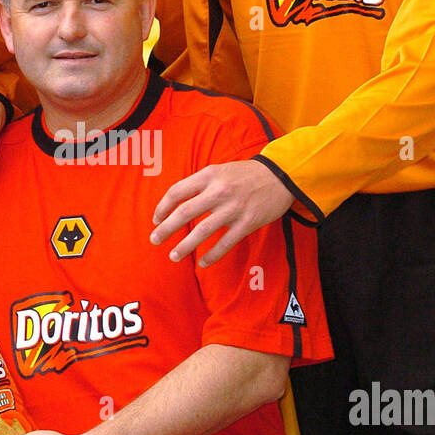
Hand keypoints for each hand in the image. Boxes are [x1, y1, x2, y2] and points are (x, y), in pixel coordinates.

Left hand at [150, 160, 294, 266]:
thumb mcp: (219, 170)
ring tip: (173, 256)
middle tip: (154, 239)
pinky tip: (202, 263)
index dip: (162, 207)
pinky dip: (212, 255)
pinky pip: (225, 243)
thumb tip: (175, 203)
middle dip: (166, 228)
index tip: (156, 219)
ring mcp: (234, 208)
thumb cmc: (245, 175)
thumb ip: (199, 184)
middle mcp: (219, 191)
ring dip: (185, 246)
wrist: (280, 176)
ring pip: (202, 231)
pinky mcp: (247, 223)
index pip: (177, 191)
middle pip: (185, 212)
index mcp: (209, 175)